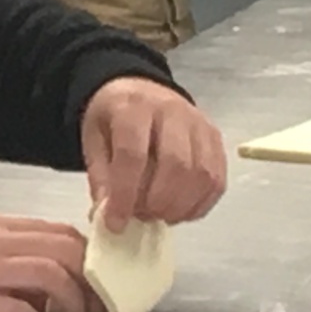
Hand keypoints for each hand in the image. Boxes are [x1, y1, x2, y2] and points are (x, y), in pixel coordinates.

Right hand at [0, 214, 93, 311]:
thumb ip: (24, 258)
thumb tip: (68, 283)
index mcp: (3, 227)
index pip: (63, 232)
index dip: (92, 259)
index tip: (102, 284)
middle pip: (65, 250)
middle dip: (90, 282)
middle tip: (96, 309)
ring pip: (50, 274)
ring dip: (72, 303)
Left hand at [82, 77, 227, 231]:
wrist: (139, 88)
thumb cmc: (114, 117)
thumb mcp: (94, 139)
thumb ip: (100, 177)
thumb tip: (106, 215)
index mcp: (133, 108)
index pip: (133, 154)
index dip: (125, 194)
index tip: (116, 223)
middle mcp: (172, 111)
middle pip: (175, 164)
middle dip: (157, 201)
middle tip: (141, 218)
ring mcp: (199, 124)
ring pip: (201, 173)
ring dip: (180, 206)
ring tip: (159, 216)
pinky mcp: (215, 138)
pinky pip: (216, 179)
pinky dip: (200, 204)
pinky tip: (180, 212)